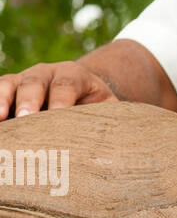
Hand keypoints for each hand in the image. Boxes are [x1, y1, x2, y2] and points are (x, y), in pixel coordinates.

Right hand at [0, 61, 118, 120]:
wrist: (82, 93)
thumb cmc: (97, 109)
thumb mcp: (109, 111)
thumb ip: (112, 121)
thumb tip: (124, 145)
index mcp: (76, 76)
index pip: (68, 85)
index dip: (62, 100)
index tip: (59, 116)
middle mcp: (48, 72)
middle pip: (36, 82)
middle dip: (30, 99)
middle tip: (26, 118)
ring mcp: (26, 78)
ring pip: (11, 84)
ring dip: (3, 99)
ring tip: (0, 117)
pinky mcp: (11, 89)